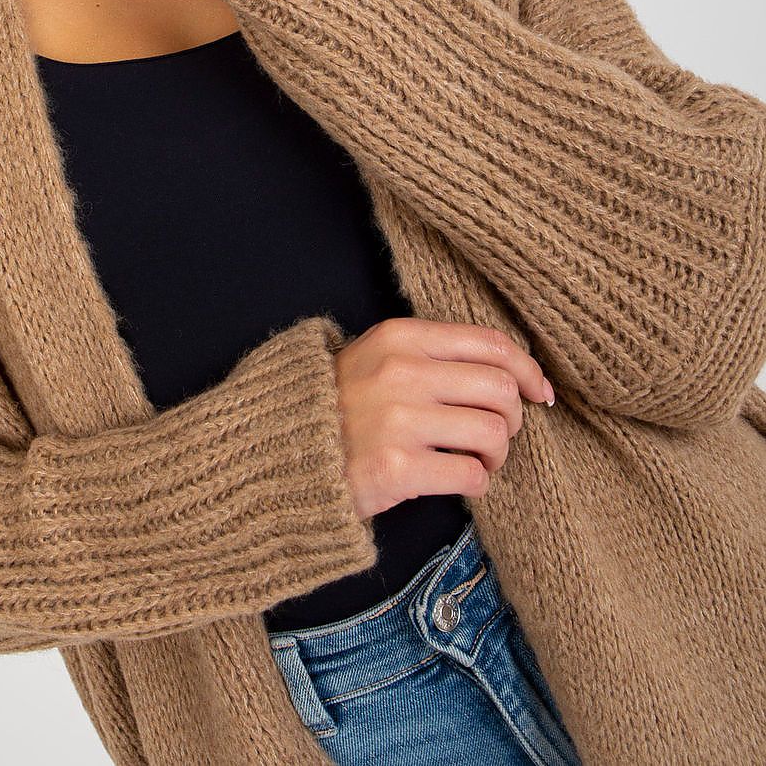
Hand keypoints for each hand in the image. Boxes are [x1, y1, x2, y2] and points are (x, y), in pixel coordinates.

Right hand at [333, 318, 552, 520]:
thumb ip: (432, 355)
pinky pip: (471, 474)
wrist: (280, 454)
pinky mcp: (397, 467)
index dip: (527, 369)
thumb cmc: (339, 407)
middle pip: (500, 388)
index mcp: (401, 337)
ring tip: (479, 462)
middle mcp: (402, 371)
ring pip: (494, 432)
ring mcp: (399, 419)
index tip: (538, 392)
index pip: (490, 343)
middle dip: (513, 418)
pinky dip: (478, 483)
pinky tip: (461, 482)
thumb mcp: (377, 358)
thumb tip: (509, 371)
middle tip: (498, 436)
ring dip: (497, 455)